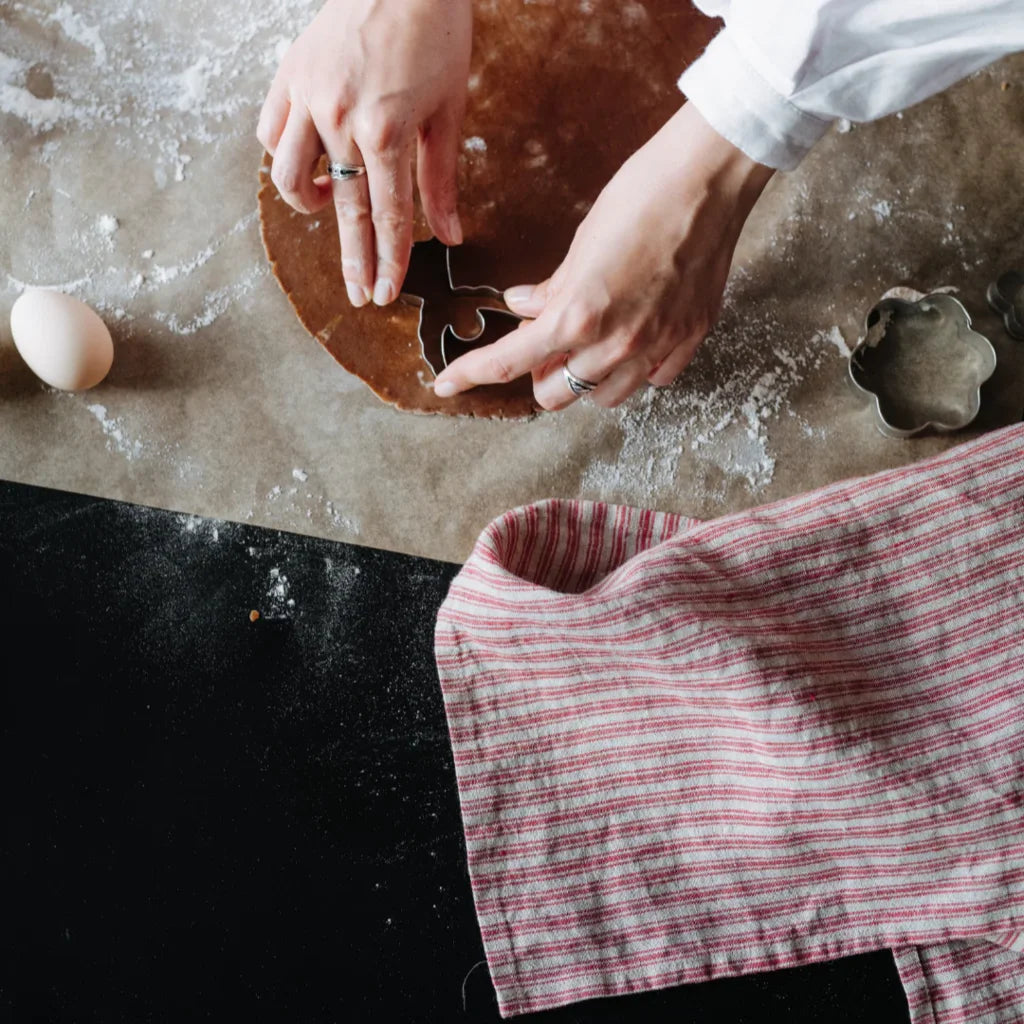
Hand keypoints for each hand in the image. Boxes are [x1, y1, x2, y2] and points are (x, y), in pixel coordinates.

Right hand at [257, 0, 471, 307]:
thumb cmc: (436, 33)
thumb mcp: (449, 111)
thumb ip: (442, 180)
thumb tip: (451, 235)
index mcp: (385, 129)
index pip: (386, 215)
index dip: (389, 261)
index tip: (386, 294)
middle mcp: (340, 118)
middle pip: (345, 211)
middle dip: (354, 260)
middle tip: (359, 295)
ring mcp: (308, 97)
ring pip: (289, 176)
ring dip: (312, 205)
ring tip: (332, 208)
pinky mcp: (288, 76)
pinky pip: (271, 134)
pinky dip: (285, 157)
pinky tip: (310, 163)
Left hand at [432, 103, 773, 407]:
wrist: (708, 178)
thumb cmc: (642, 196)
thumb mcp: (581, 242)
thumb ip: (552, 288)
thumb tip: (524, 306)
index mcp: (576, 316)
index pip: (508, 362)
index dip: (471, 375)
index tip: (448, 384)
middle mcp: (614, 344)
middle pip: (554, 395)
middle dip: (540, 374)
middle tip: (543, 343)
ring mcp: (655, 348)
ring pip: (602, 397)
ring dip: (585, 377)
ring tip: (588, 343)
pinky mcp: (688, 340)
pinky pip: (652, 380)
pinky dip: (636, 369)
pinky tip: (634, 339)